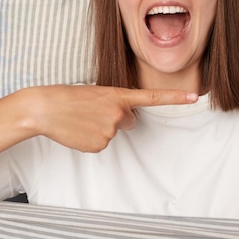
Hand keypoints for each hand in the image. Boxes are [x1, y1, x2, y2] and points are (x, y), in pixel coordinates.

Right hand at [17, 85, 197, 152]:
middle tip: (93, 111)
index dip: (175, 98)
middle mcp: (118, 113)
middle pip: (130, 120)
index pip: (152, 97)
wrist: (44, 108)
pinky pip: (102, 143)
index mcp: (118, 95)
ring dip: (101, 127)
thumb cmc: (68, 97)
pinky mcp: (99, 145)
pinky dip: (91, 138)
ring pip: (114, 132)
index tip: (195, 97)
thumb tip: (126, 120)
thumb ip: (116, 103)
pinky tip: (79, 130)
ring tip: (82, 119)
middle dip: (117, 117)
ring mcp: (109, 131)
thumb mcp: (96, 93)